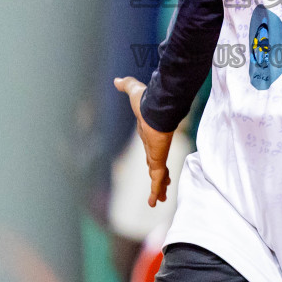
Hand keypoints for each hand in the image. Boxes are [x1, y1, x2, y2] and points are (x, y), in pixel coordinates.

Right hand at [114, 77, 173, 206]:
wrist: (157, 107)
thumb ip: (127, 86)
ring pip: (158, 176)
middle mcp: (155, 147)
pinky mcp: (158, 160)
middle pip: (157, 165)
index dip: (154, 158)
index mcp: (150, 135)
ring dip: (158, 188)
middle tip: (164, 185)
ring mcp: (158, 154)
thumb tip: (117, 79)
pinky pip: (157, 179)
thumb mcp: (134, 93)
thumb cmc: (147, 101)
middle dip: (161, 176)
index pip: (153, 151)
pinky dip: (156, 190)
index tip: (156, 165)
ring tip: (159, 201)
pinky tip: (155, 202)